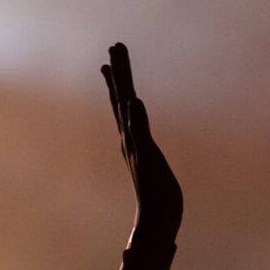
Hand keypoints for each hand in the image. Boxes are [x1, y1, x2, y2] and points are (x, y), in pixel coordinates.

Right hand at [101, 43, 181, 249]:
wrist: (158, 224)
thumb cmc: (160, 201)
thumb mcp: (155, 169)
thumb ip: (148, 160)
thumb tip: (146, 164)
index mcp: (133, 141)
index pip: (122, 106)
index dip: (117, 82)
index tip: (110, 61)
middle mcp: (130, 142)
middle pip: (122, 99)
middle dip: (119, 72)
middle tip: (115, 45)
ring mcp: (136, 150)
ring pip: (126, 110)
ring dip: (122, 85)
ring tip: (116, 62)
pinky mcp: (146, 160)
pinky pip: (139, 135)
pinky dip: (135, 118)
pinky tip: (134, 101)